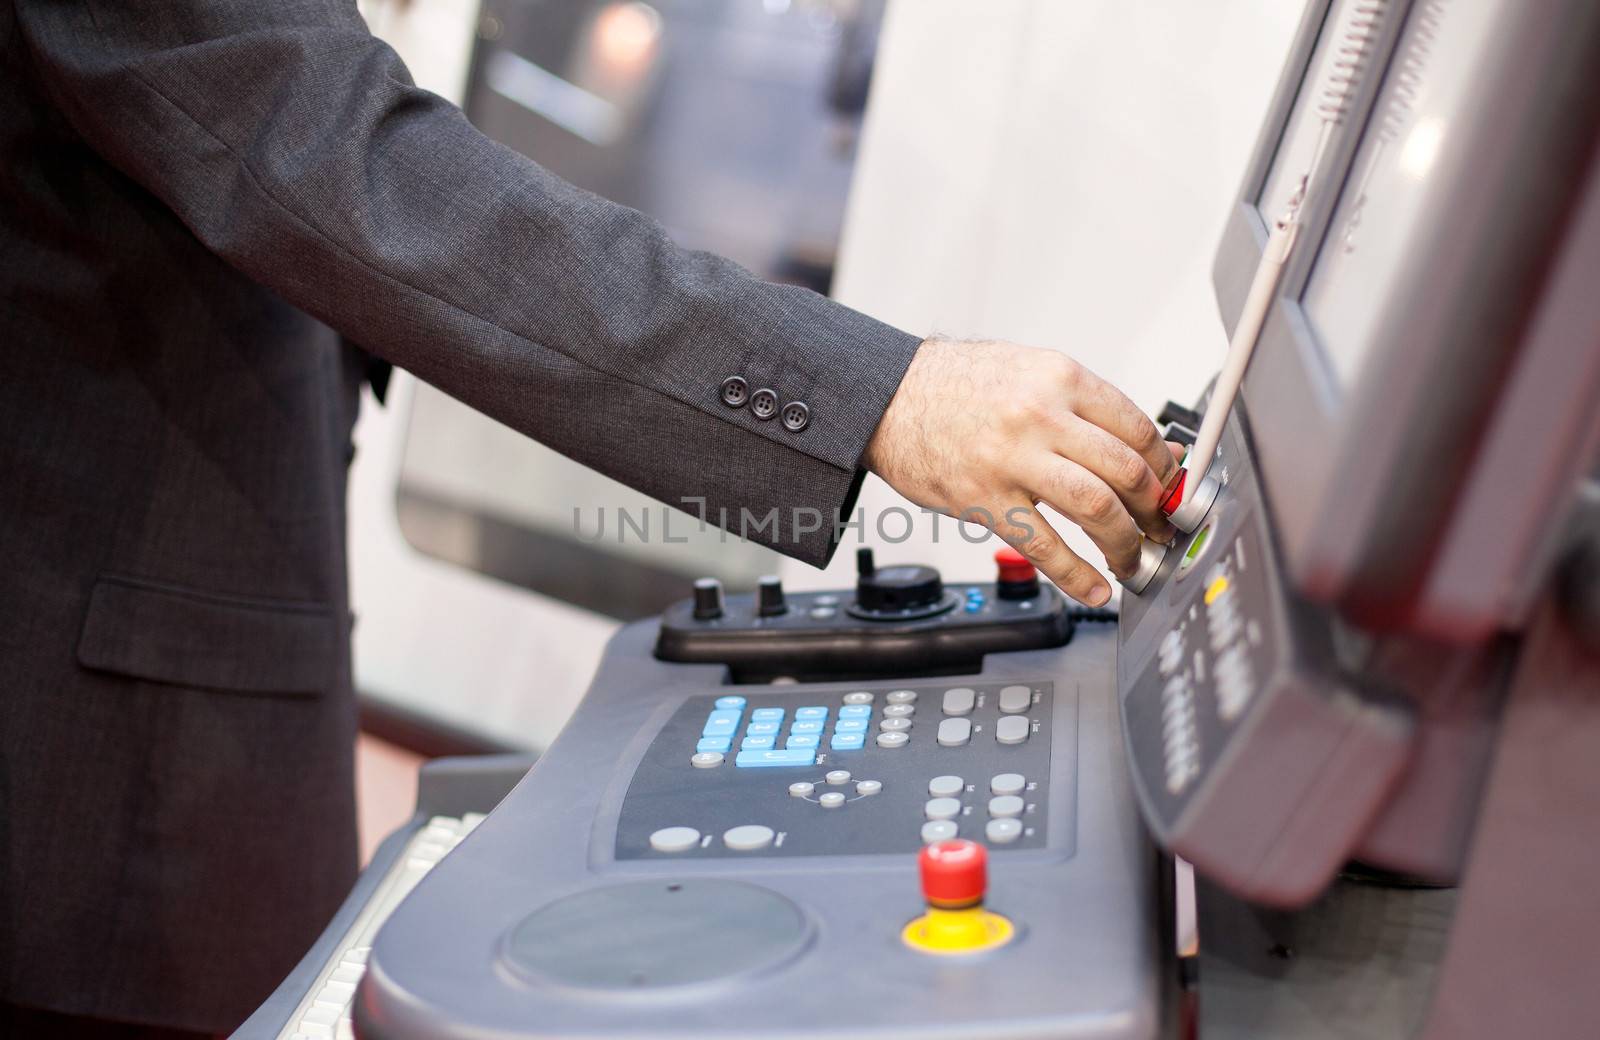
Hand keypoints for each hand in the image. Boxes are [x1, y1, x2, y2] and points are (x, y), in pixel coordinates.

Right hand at [864, 337, 1180, 605]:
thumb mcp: (1031, 373)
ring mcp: (1012, 459)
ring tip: (1131, 559)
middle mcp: (1041, 415)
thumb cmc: (957, 386)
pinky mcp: (985, 500)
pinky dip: (1079, 575)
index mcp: (1060, 378)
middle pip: (1126, 471)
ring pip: (1097, 508)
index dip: (1165, 468)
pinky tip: (1095, 588)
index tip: (1170, 489)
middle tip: (1158, 527)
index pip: (1138, 429)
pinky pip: (1045, 546)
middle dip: (1154, 509)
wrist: (889, 396)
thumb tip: (1149, 451)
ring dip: (1125, 543)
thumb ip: (1086, 409)